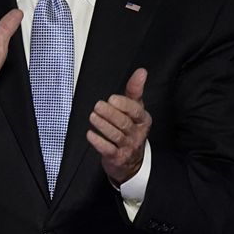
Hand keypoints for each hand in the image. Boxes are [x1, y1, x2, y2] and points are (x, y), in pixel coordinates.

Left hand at [87, 68, 151, 184]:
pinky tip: (90, 135)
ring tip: (93, 117)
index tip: (112, 98)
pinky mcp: (117, 158)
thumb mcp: (135, 110)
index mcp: (143, 120)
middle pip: (124, 123)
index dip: (124, 104)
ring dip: (103, 125)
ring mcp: (128, 147)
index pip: (136, 111)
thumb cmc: (131, 130)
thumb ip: (135, 90)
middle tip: (98, 106)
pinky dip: (99, 142)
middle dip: (110, 114)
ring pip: (116, 135)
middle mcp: (137, 134)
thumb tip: (141, 71)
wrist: (131, 162)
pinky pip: (108, 150)